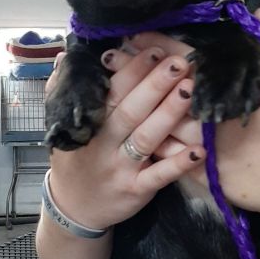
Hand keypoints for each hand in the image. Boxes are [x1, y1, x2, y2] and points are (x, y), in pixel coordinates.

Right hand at [45, 46, 205, 230]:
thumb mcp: (60, 126)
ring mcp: (121, 167)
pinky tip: (199, 150)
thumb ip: (63, 91)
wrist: (74, 208)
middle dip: (155, 84)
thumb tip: (66, 58)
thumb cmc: (76, 159)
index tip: (153, 50)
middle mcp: (105, 143)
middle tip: (179, 62)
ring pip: (146, 138)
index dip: (133, 70)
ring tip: (190, 90)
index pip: (112, 91)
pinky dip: (178, 164)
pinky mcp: (136, 190)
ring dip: (169, 114)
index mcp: (90, 122)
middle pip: (131, 110)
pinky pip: (158, 176)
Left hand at [106, 9, 259, 212]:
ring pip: (160, 124)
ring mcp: (205, 147)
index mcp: (236, 88)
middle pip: (166, 90)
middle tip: (111, 58)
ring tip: (112, 92)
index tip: (138, 34)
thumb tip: (258, 16)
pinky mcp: (203, 175)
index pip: (191, 60)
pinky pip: (168, 158)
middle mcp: (214, 115)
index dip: (162, 45)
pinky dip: (151, 144)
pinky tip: (132, 134)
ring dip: (136, 107)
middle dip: (137, 73)